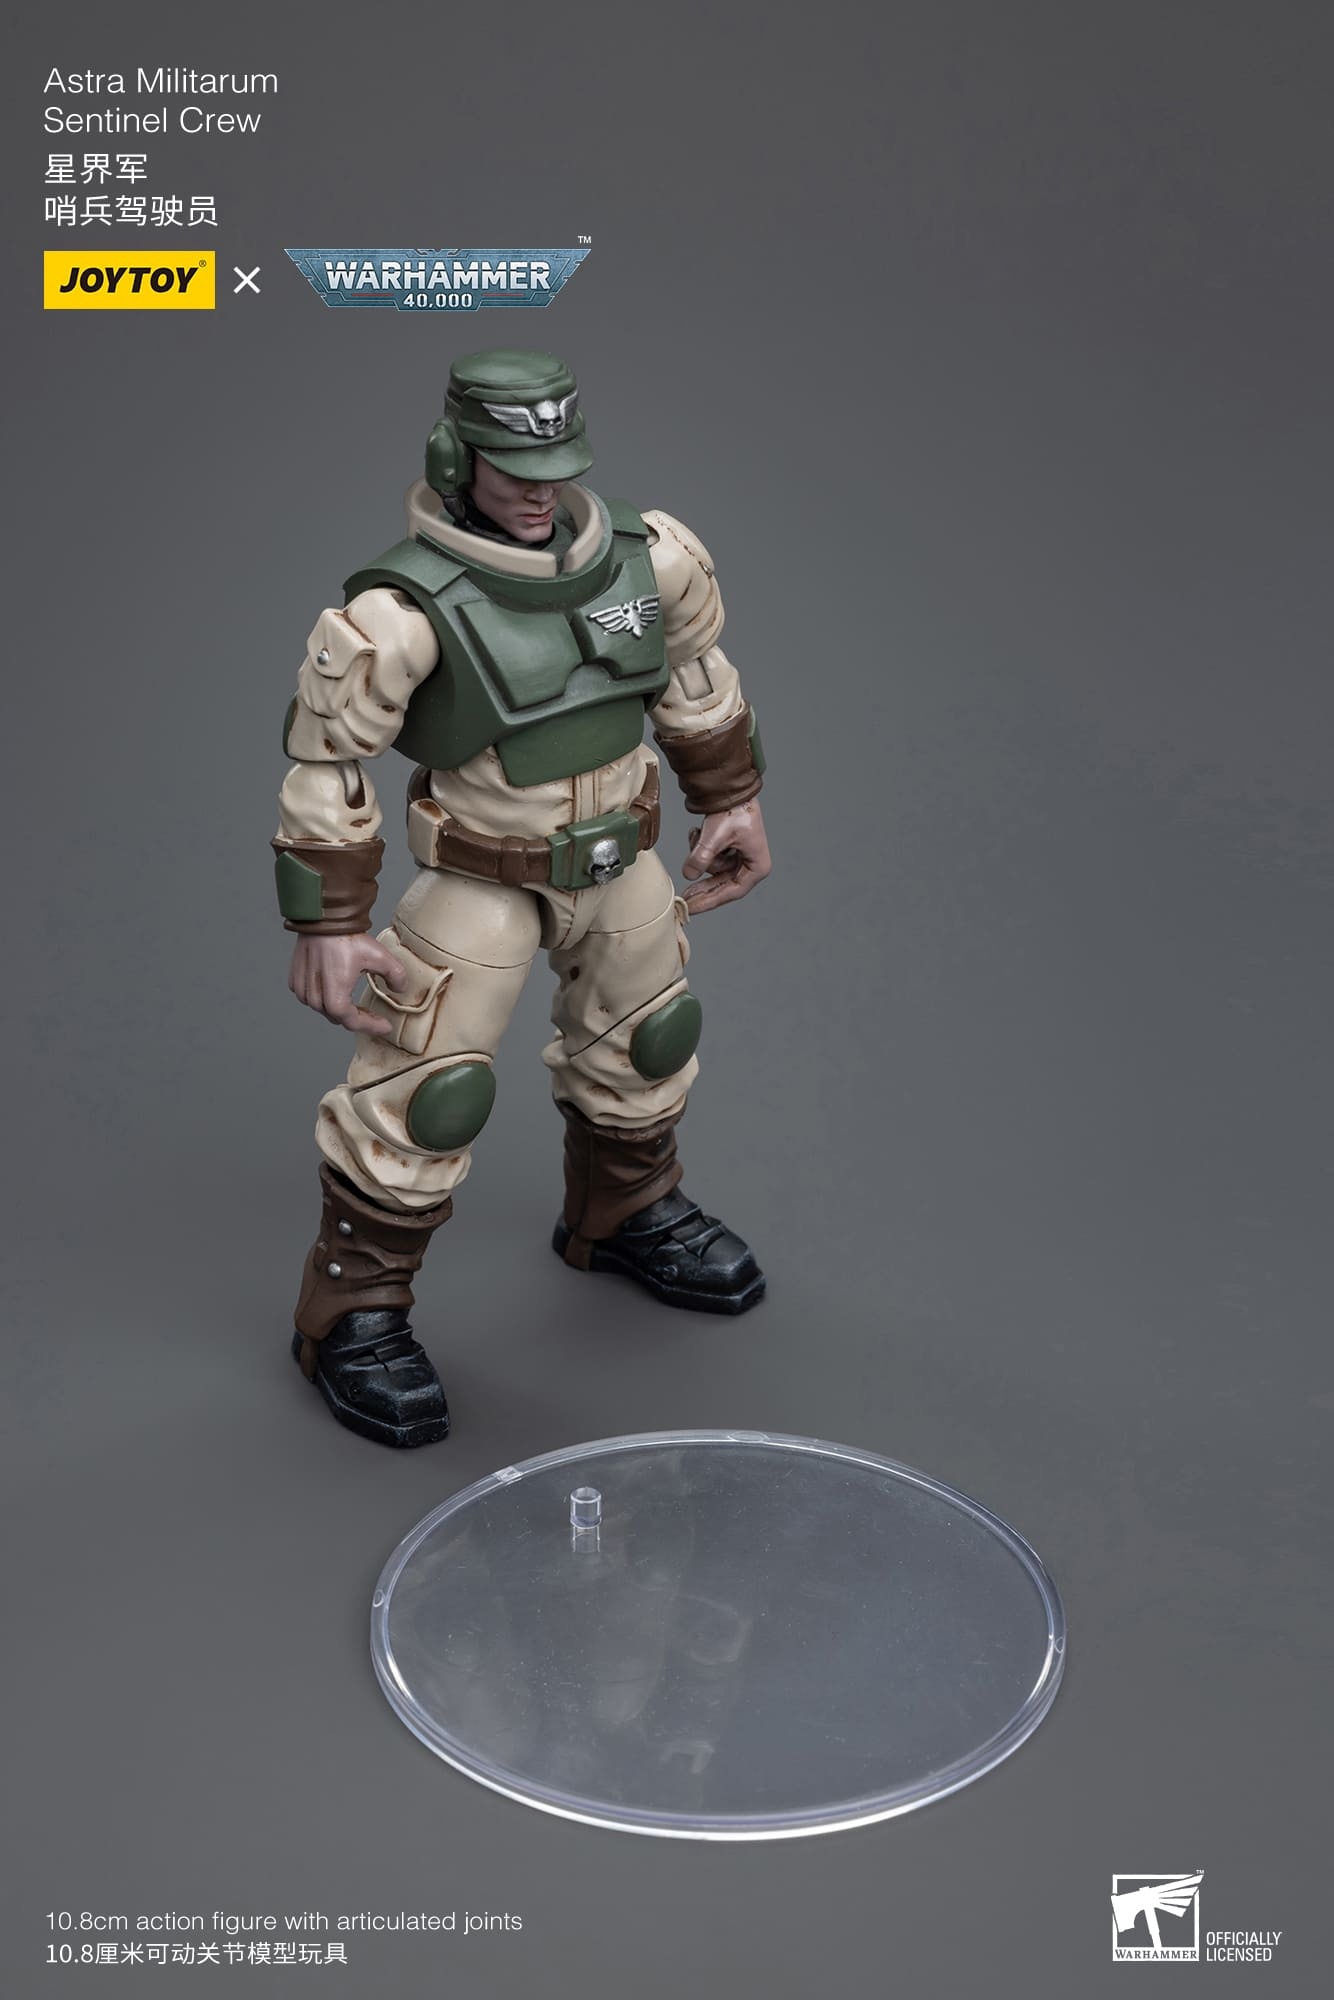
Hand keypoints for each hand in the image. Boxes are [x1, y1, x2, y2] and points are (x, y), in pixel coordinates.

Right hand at [288, 932, 409, 1034]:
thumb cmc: (345, 936)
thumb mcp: (379, 955)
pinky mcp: (295, 978)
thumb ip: (396, 975)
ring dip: (338, 1008)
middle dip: (355, 1018)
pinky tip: (334, 991)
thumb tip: (400, 988)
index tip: (384, 1026)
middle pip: (337, 1017)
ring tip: (353, 1004)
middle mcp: (314, 997)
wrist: (321, 917)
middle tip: (372, 1016)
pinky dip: (322, 997)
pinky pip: (309, 996)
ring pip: (322, 1008)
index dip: (370, 1026)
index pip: (353, 1022)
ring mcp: (302, 988)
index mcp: (334, 997)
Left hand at [681, 800, 771, 912]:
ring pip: (713, 870)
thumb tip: (688, 874)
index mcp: (758, 866)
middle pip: (722, 885)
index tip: (692, 907)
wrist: (731, 787)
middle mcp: (751, 865)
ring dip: (701, 855)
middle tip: (683, 901)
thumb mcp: (715, 836)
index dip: (710, 900)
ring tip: (698, 835)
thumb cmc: (734, 809)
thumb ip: (702, 857)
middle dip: (702, 888)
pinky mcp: (729, 850)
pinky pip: (710, 859)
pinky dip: (700, 848)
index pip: (732, 891)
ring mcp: (739, 858)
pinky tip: (698, 832)